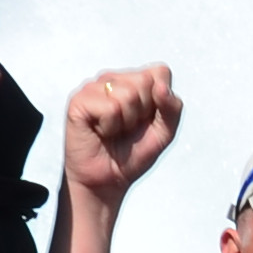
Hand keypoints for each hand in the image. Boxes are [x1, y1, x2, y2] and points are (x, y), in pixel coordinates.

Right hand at [62, 66, 179, 201]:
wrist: (108, 180)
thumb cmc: (133, 154)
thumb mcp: (164, 132)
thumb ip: (172, 107)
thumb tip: (160, 87)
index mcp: (134, 81)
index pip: (161, 72)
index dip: (161, 100)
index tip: (147, 119)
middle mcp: (113, 79)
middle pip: (145, 81)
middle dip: (143, 112)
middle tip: (128, 128)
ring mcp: (94, 87)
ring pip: (128, 94)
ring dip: (126, 121)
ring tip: (113, 130)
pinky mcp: (79, 100)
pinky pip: (110, 108)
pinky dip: (110, 127)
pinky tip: (100, 131)